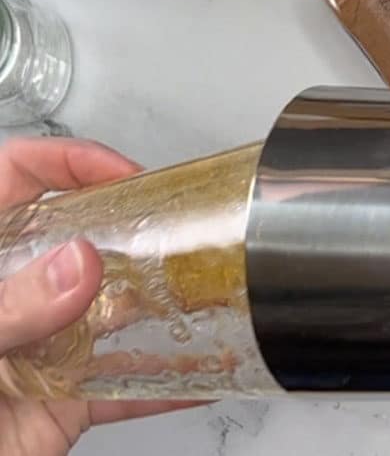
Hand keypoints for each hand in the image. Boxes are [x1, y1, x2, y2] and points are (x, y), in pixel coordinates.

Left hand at [0, 138, 198, 455]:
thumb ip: (9, 307)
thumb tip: (76, 264)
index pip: (19, 177)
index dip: (72, 162)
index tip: (124, 177)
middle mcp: (14, 296)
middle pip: (81, 236)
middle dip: (133, 229)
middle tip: (175, 229)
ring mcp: (41, 344)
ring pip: (112, 308)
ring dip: (161, 304)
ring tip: (201, 293)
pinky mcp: (64, 396)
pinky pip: (124, 385)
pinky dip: (164, 384)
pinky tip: (197, 378)